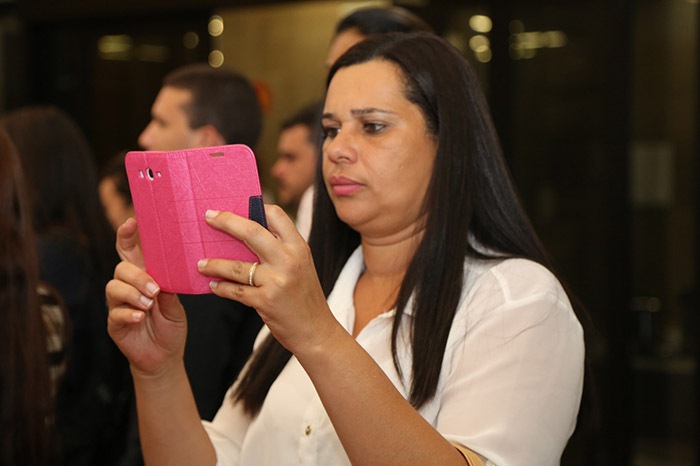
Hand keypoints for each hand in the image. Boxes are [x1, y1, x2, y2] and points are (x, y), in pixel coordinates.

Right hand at [106, 218, 186, 375]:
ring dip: (133, 294)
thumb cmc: (170, 325)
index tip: (131, 222)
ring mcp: (118, 305)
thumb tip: (168, 276)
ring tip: (149, 304)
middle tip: (155, 290)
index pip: (129, 252)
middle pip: (121, 268)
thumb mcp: (176, 306)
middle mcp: (128, 287)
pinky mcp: (115, 323)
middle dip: (137, 276)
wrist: (165, 356)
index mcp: (144, 277)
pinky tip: (141, 316)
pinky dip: (129, 313)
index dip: (126, 236)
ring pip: (114, 287)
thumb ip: (170, 290)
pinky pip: (115, 313)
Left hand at [197, 205, 340, 355]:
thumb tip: (247, 233)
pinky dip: (221, 288)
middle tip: (208, 217)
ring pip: (237, 266)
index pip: (276, 215)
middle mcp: (289, 260)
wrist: (316, 331)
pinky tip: (213, 285)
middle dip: (227, 222)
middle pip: (252, 231)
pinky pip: (236, 291)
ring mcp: (277, 281)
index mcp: (299, 247)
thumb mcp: (301, 266)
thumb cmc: (305, 297)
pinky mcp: (266, 301)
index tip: (235, 208)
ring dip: (215, 264)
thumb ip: (281, 249)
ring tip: (201, 264)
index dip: (255, 208)